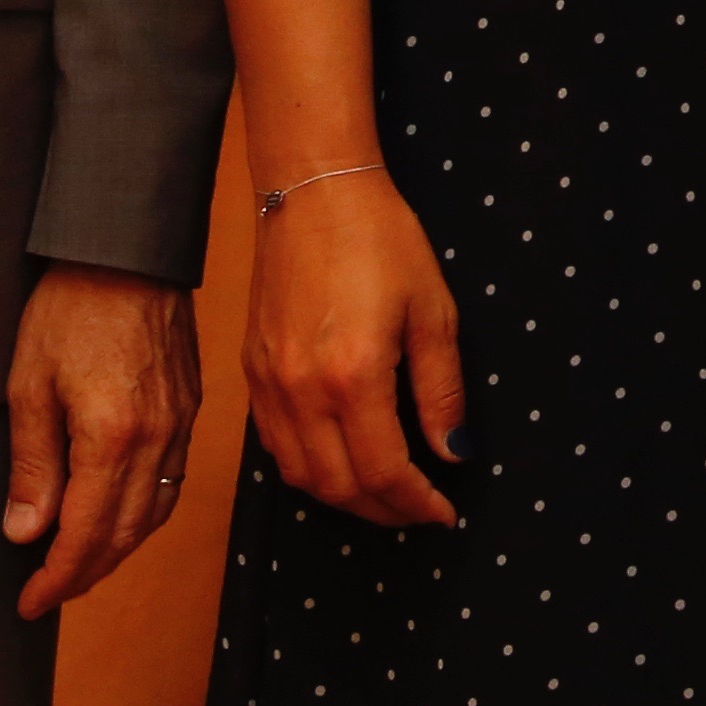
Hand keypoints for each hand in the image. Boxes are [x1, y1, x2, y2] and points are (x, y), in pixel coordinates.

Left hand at [5, 267, 201, 615]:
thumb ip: (31, 465)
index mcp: (111, 437)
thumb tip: (26, 533)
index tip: (30, 602)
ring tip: (80, 565)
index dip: (57, 578)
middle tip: (48, 594)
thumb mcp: (28, 385)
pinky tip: (119, 515)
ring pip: (155, 512)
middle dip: (86, 574)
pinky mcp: (190, 407)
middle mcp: (156, 439)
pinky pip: (173, 479)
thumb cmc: (70, 307)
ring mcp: (180, 424)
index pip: (86, 535)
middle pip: (126, 534)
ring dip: (118, 549)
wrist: (128, 250)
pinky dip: (144, 513)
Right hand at [244, 170, 461, 528]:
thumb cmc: (381, 239)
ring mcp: (268, 383)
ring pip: (300, 475)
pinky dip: (309, 469)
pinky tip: (340, 460)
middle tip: (418, 511)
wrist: (313, 191)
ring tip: (385, 494)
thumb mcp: (432, 311)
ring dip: (344, 498)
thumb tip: (454, 453)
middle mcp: (301, 389)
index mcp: (353, 375)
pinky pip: (275, 445)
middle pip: (338, 487)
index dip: (416, 504)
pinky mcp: (251, 371)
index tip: (443, 513)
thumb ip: (442, 391)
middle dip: (383, 512)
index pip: (383, 472)